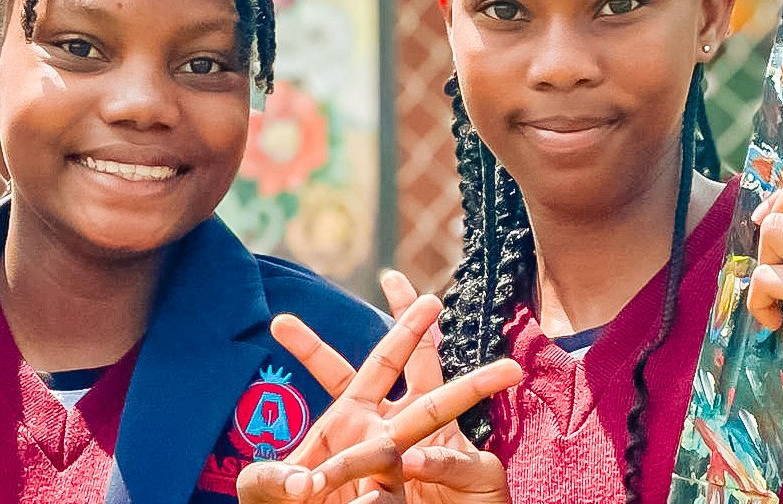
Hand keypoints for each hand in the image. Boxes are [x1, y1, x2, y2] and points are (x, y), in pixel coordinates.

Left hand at [238, 270, 521, 503]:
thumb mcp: (295, 493)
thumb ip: (286, 483)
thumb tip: (299, 485)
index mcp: (360, 421)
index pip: (335, 375)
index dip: (308, 349)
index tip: (278, 322)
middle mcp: (398, 426)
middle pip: (411, 366)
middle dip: (415, 329)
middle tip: (430, 298)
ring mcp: (430, 450)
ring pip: (443, 409)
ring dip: (476, 386)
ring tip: (505, 370)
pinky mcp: (466, 476)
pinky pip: (448, 466)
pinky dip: (433, 464)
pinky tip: (413, 462)